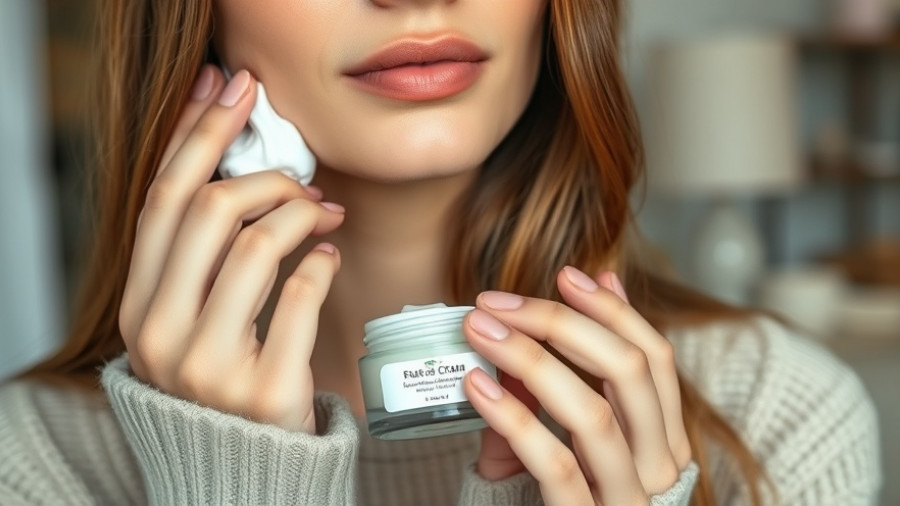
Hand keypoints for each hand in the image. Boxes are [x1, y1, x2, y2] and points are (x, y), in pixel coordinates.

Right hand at [118, 65, 344, 432]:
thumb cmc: (226, 377)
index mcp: (139, 307)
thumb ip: (203, 252)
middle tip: (303, 179)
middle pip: (210, 210)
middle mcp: (160, 334)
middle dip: (267, 177)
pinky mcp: (264, 387)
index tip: (233, 90)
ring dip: (301, 214)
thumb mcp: (193, 316)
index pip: (164, 199)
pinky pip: (301, 295)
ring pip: (257, 243)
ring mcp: (208, 364)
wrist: (248, 468)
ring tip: (323, 217)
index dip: (199, 134)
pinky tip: (326, 258)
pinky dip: (321, 263)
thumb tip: (238, 158)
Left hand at [462, 268, 691, 504]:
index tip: (565, 273)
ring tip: (479, 331)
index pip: (655, 358)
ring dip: (530, 360)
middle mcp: (660, 469)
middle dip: (561, 322)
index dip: (612, 309)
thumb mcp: (581, 432)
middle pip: (630, 372)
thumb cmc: (571, 496)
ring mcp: (627, 501)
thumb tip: (590, 278)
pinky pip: (554, 466)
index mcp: (664, 440)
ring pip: (594, 413)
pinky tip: (475, 386)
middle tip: (497, 301)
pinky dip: (512, 418)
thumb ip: (585, 365)